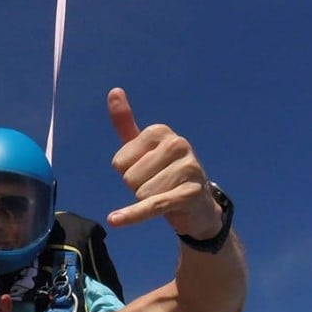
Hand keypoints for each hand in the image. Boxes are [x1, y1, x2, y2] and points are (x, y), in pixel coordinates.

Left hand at [105, 87, 223, 239]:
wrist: (198, 206)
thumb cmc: (165, 175)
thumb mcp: (143, 150)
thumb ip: (126, 123)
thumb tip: (114, 91)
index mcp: (161, 132)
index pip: (120, 162)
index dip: (127, 173)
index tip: (146, 172)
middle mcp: (178, 145)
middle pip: (130, 178)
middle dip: (137, 189)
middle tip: (158, 186)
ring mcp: (188, 168)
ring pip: (140, 193)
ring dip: (147, 201)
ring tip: (165, 195)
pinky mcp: (190, 193)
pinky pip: (152, 205)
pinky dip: (133, 215)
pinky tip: (115, 220)